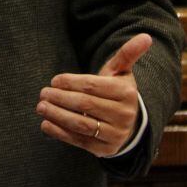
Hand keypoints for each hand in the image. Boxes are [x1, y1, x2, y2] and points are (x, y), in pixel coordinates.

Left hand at [36, 33, 152, 156]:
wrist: (129, 124)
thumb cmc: (117, 91)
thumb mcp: (121, 72)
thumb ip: (128, 54)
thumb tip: (145, 36)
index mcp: (127, 93)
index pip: (92, 86)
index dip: (70, 82)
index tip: (54, 81)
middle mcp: (124, 115)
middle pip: (85, 105)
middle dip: (60, 98)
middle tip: (43, 93)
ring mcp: (115, 134)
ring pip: (81, 124)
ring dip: (57, 115)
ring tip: (41, 107)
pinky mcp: (105, 149)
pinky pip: (79, 141)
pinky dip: (60, 133)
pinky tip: (45, 124)